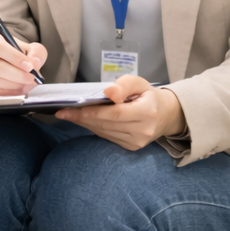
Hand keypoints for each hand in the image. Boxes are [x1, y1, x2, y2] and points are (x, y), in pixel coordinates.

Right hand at [0, 29, 47, 95]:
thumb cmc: (12, 53)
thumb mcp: (27, 47)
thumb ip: (36, 52)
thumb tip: (35, 63)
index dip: (15, 58)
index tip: (30, 67)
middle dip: (17, 75)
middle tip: (31, 79)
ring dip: (13, 85)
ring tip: (25, 84)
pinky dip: (6, 93)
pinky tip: (16, 90)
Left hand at [56, 75, 185, 150]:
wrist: (166, 115)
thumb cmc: (148, 95)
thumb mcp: (139, 83)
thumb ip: (123, 85)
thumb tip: (108, 93)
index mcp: (147, 112)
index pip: (114, 114)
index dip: (92, 111)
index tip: (72, 108)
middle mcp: (142, 131)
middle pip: (106, 124)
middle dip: (82, 117)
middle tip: (63, 112)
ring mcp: (137, 142)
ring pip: (104, 132)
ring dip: (85, 123)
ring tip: (69, 115)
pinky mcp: (131, 147)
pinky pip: (107, 137)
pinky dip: (94, 128)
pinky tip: (84, 121)